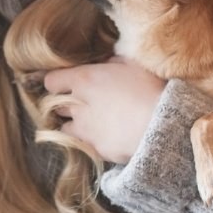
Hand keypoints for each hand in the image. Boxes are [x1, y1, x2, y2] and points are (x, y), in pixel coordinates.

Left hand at [41, 57, 164, 164]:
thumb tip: (105, 64)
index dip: (58, 82)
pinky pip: (84, 145)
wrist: (161, 126)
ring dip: (73, 124)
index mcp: (83, 80)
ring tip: (90, 123)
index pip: (51, 81)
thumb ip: (113, 63)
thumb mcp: (133, 65)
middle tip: (81, 102)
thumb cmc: (150, 89)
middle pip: (55, 105)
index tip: (67, 84)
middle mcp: (77, 105)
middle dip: (65, 103)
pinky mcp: (94, 149)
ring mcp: (83, 130)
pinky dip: (89, 141)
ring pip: (64, 128)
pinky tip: (104, 138)